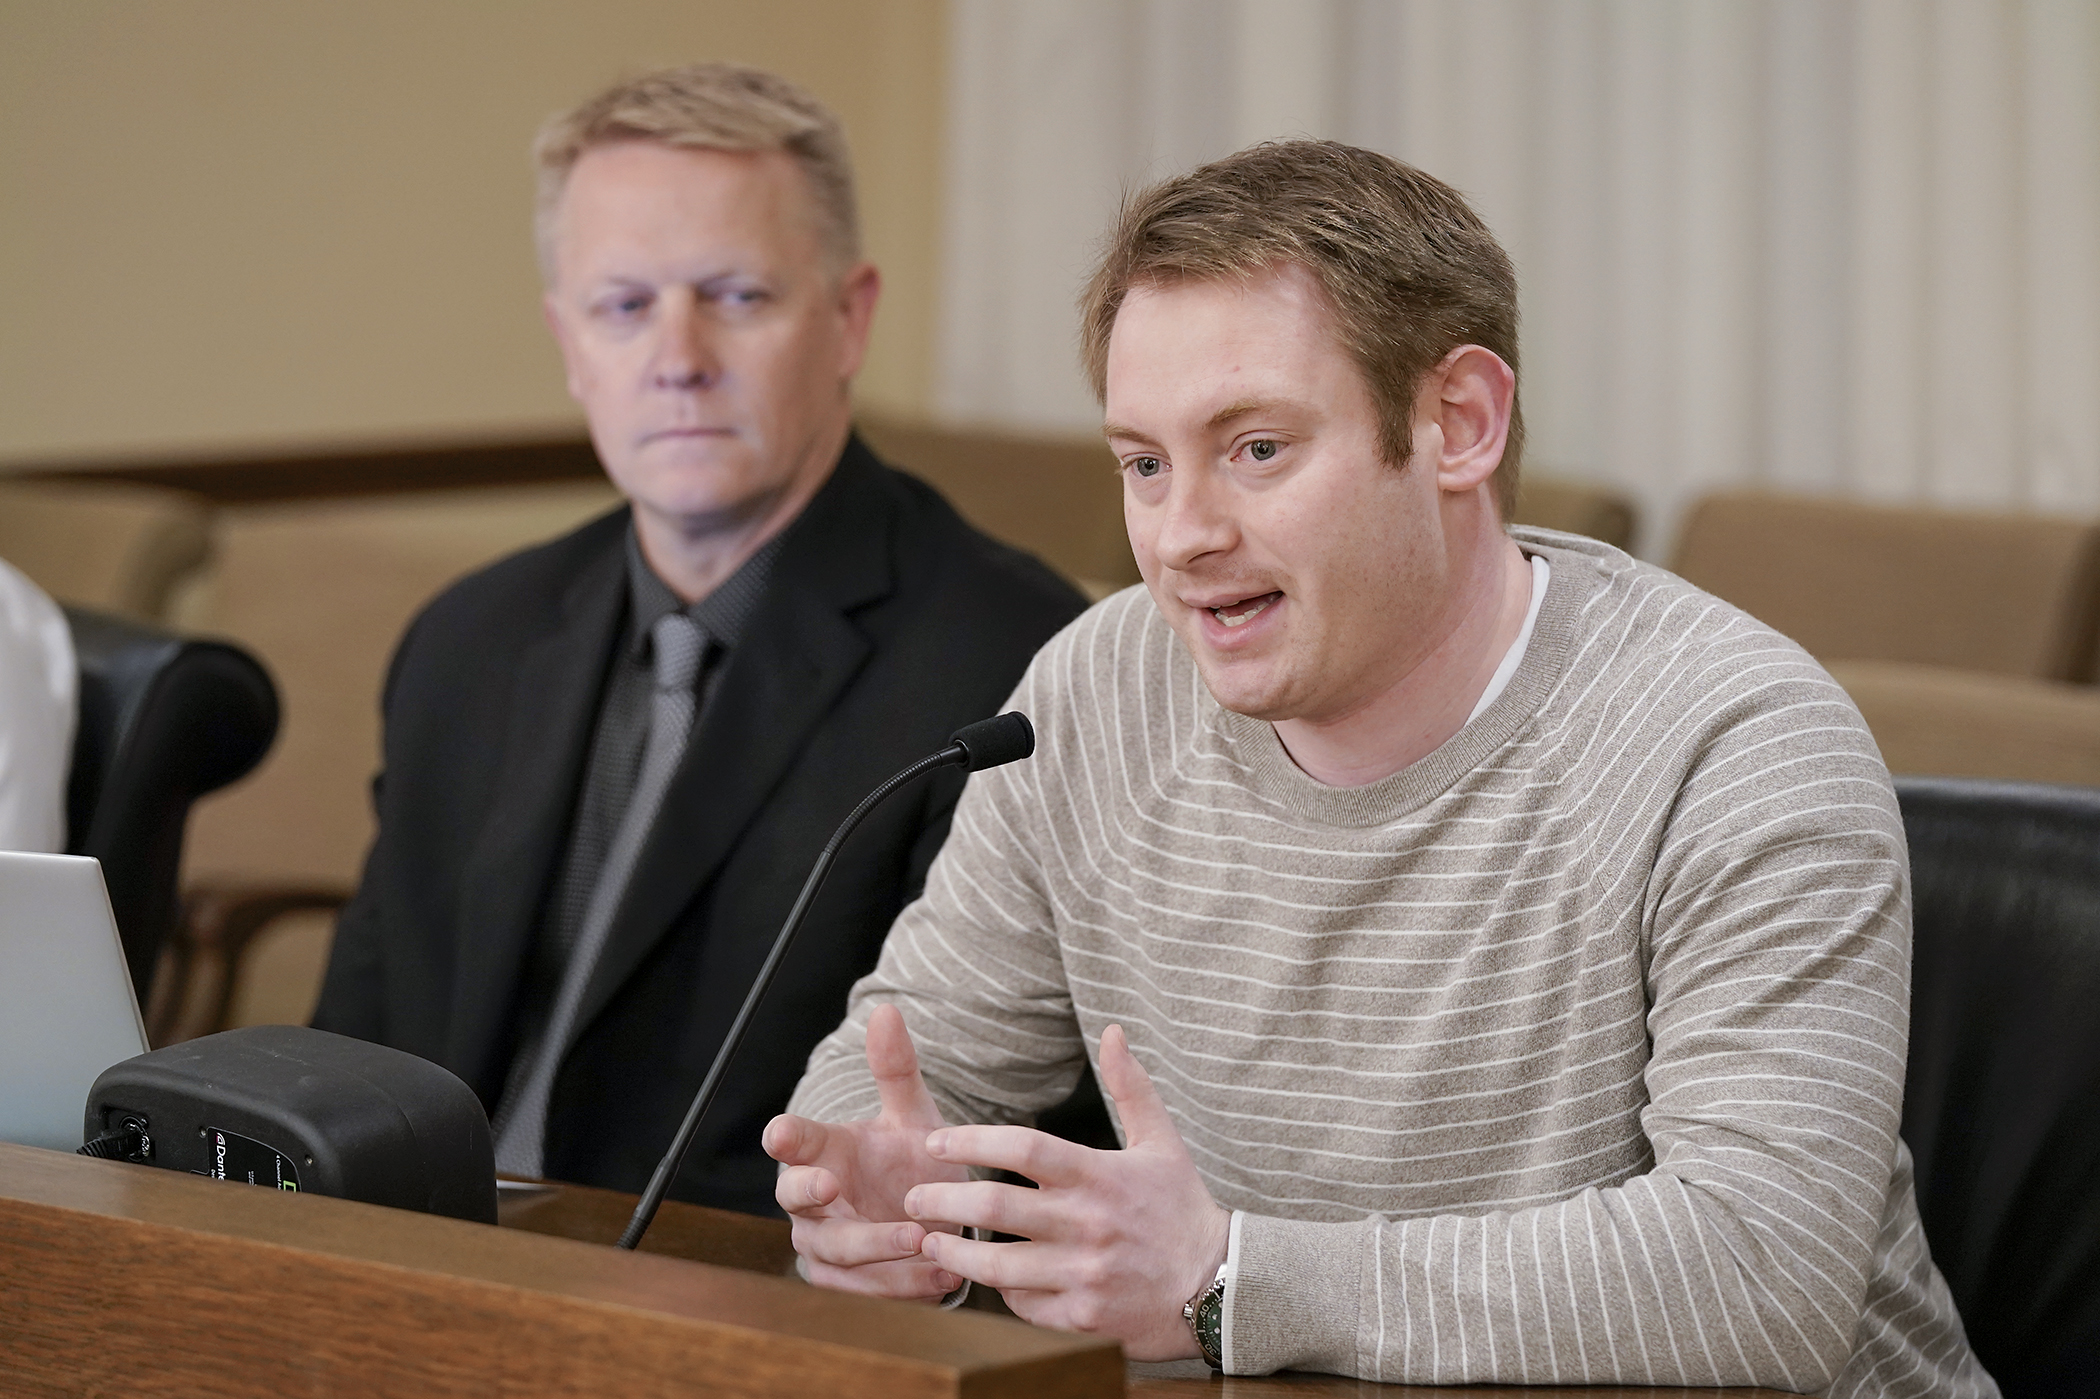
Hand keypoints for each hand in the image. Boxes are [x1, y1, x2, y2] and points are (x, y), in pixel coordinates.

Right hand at [762, 1003, 970, 1298]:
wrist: (933, 1215)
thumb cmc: (909, 1159)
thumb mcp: (912, 1115)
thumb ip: (896, 1070)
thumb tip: (887, 1010)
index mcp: (821, 1150)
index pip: (791, 1139)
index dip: (784, 1137)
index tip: (781, 1132)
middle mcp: (811, 1197)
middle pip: (794, 1198)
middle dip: (811, 1194)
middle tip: (833, 1185)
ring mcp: (822, 1241)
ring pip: (833, 1251)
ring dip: (875, 1248)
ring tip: (920, 1239)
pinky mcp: (843, 1282)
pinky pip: (860, 1290)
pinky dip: (897, 1285)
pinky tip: (938, 1277)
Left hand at [902, 1024, 1229, 1358]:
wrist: (1217, 1285)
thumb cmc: (1181, 1207)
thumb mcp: (1163, 1142)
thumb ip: (1131, 1087)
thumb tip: (1113, 1031)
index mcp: (1100, 1176)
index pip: (1024, 1148)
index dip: (973, 1140)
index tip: (935, 1141)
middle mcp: (1089, 1224)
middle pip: (997, 1207)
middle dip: (943, 1200)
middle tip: (912, 1197)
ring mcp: (1085, 1275)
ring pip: (999, 1265)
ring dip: (956, 1252)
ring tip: (928, 1241)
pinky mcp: (1084, 1317)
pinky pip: (1024, 1305)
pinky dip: (1001, 1292)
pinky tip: (988, 1278)